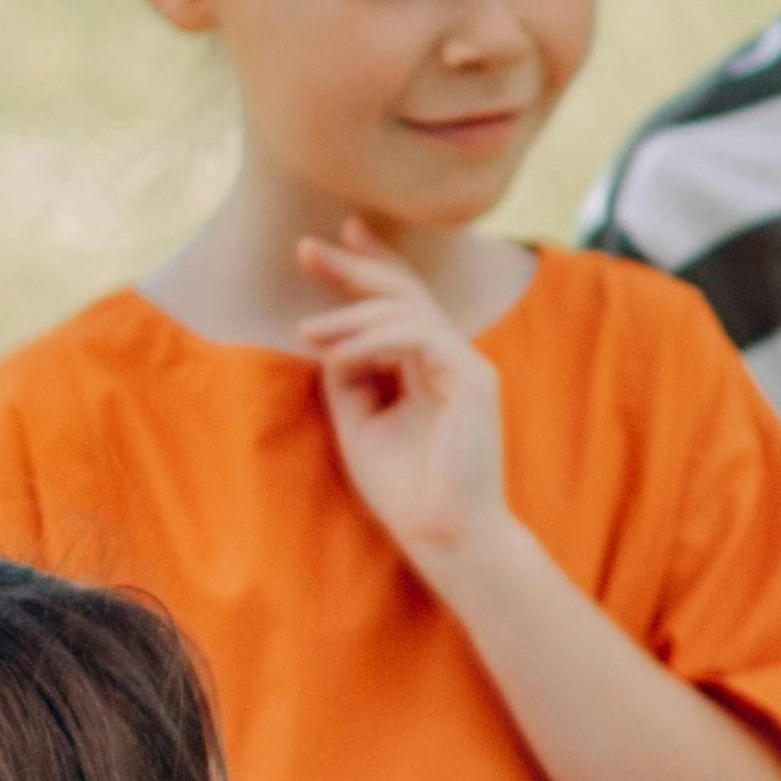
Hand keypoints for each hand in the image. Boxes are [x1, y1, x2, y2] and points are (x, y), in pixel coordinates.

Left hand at [298, 219, 512, 570]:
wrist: (445, 535)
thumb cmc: (406, 489)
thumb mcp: (358, 422)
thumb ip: (347, 376)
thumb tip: (329, 339)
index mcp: (426, 367)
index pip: (398, 305)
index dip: (365, 269)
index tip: (324, 245)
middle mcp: (450, 358)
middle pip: (404, 292)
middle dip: (354, 267)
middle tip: (306, 248)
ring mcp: (466, 365)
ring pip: (407, 310)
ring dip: (350, 315)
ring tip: (307, 331)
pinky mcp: (473, 378)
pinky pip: (418, 336)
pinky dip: (374, 340)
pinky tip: (338, 354)